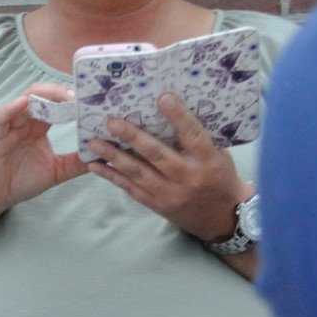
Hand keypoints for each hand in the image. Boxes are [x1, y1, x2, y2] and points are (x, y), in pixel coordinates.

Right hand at [0, 82, 86, 213]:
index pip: (57, 105)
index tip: (95, 99)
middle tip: (84, 95)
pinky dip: (11, 108)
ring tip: (64, 96)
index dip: (74, 100)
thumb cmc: (18, 181)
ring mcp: (8, 125)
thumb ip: (76, 163)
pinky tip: (24, 103)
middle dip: (63, 93)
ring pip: (25, 100)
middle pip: (43, 96)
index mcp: (38, 127)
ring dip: (44, 96)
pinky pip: (1, 117)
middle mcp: (24, 121)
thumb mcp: (55, 172)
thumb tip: (104, 156)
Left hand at [87, 93, 250, 240]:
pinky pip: (131, 189)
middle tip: (111, 122)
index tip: (163, 97)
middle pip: (157, 155)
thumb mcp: (219, 156)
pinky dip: (112, 176)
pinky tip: (95, 165)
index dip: (179, 117)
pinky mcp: (157, 205)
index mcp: (208, 161)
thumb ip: (199, 138)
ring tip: (93, 142)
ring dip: (114, 156)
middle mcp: (188, 177)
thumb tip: (173, 110)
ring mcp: (171, 194)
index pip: (193, 135)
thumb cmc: (221, 178)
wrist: (223, 219)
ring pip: (138, 173)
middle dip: (133, 137)